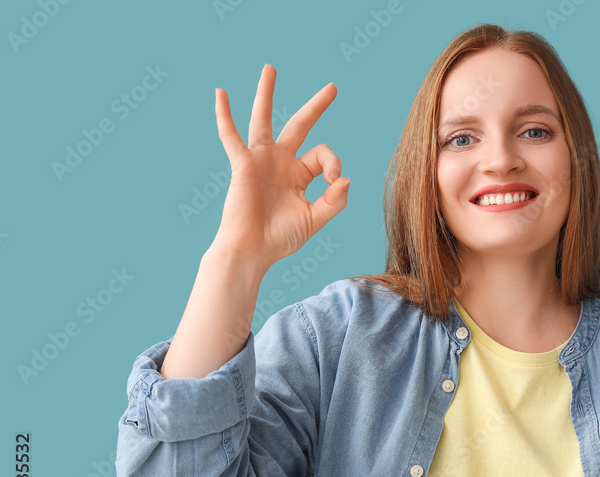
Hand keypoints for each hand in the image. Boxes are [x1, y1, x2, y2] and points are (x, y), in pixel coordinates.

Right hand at [212, 64, 349, 272]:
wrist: (252, 250)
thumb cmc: (280, 238)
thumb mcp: (315, 219)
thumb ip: (334, 200)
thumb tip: (345, 177)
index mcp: (300, 174)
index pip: (323, 155)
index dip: (333, 163)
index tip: (333, 181)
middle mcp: (281, 162)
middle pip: (300, 125)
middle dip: (316, 106)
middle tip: (333, 87)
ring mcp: (260, 160)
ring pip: (263, 119)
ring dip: (267, 94)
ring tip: (271, 69)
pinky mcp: (242, 164)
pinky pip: (230, 136)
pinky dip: (224, 115)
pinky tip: (220, 93)